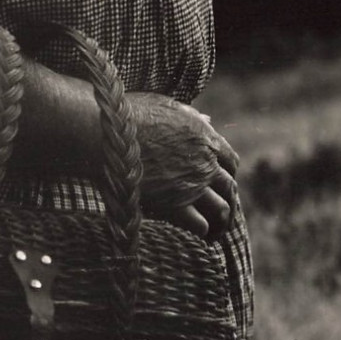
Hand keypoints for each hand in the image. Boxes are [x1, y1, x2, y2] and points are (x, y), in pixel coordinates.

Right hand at [126, 92, 238, 240]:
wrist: (109, 135)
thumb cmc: (131, 117)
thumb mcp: (166, 106)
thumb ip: (190, 116)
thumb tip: (208, 120)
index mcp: (204, 137)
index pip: (231, 162)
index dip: (228, 174)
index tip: (220, 183)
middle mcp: (205, 162)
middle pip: (229, 188)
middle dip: (227, 201)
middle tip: (221, 213)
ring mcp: (192, 185)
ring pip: (222, 209)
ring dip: (219, 222)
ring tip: (213, 232)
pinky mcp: (176, 205)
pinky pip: (200, 224)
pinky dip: (202, 230)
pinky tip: (196, 233)